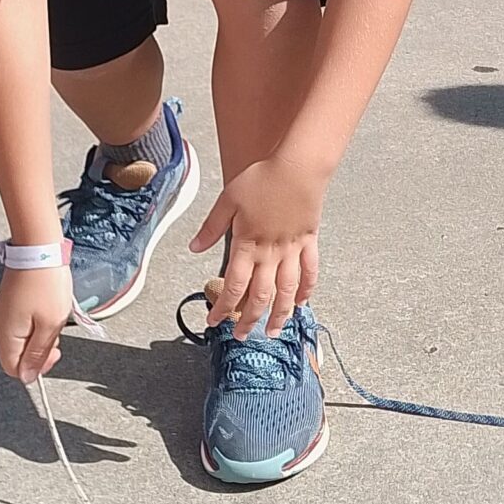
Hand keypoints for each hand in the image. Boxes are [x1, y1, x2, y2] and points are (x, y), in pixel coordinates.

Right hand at [0, 261, 74, 381]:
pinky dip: (36, 322)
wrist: (38, 248)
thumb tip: (28, 377)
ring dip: (40, 334)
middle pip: (17, 354)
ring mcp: (4, 313)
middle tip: (56, 332)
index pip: (14, 368)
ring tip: (53, 316)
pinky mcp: (10, 303)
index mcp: (7, 335)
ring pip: (21, 338)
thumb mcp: (50, 324)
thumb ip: (38, 353)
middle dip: (40, 350)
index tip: (53, 353)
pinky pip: (22, 323)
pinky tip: (47, 308)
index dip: (35, 369)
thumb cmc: (46, 282)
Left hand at [190, 153, 324, 336]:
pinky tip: (301, 303)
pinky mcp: (309, 242)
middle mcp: (271, 252)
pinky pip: (309, 272)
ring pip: (286, 291)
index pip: (232, 285)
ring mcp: (292, 249)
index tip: (214, 321)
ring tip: (273, 331)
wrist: (298, 167)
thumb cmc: (263, 179)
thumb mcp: (228, 200)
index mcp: (248, 244)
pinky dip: (306, 290)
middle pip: (259, 295)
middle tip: (241, 335)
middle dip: (248, 319)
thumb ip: (211, 227)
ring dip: (279, 314)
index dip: (223, 308)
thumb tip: (194, 247)